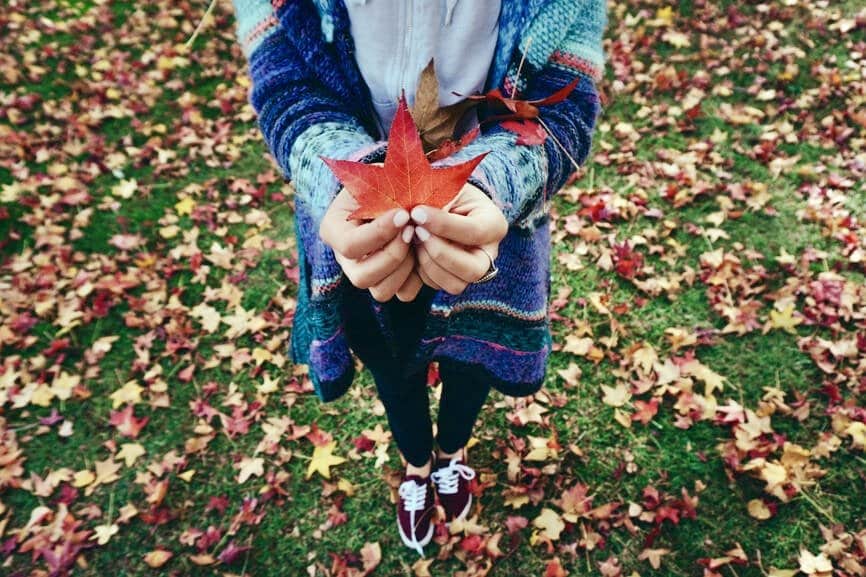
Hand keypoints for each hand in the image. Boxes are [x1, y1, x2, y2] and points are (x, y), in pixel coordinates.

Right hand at [319, 186, 415, 302]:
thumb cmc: (385, 180)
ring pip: (381, 292)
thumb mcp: (380, 176)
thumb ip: (386, 191)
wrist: (396, 190)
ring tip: (416, 240)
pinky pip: (403, 293)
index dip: (379, 233)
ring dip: (405, 267)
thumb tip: (407, 211)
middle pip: (361, 277)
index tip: (403, 213)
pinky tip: (421, 251)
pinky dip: (417, 276)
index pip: (350, 245)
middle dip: (393, 254)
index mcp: (334, 230)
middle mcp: (346, 259)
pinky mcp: (389, 282)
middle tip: (411, 229)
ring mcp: (366, 273)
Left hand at [410, 183, 508, 294]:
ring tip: (414, 239)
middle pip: (473, 270)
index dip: (443, 225)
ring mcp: (471, 270)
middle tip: (417, 232)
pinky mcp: (451, 279)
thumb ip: (439, 201)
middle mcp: (488, 254)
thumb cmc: (448, 191)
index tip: (417, 213)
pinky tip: (411, 250)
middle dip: (440, 253)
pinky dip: (419, 272)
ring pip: (455, 285)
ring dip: (427, 264)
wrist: (445, 202)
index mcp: (494, 225)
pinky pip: (435, 286)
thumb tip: (417, 217)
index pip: (474, 232)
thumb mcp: (448, 188)